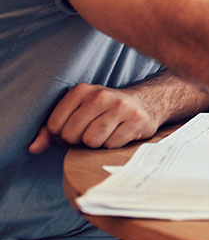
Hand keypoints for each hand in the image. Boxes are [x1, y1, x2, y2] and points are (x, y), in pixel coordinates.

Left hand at [29, 83, 160, 153]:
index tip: (77, 129)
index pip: (54, 126)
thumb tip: (33, 148)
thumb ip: (51, 131)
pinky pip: (111, 145)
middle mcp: (101, 95)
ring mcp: (121, 107)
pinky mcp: (136, 120)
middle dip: (79, 141)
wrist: (145, 104)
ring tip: (106, 133)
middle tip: (92, 132)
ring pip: (92, 141)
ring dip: (97, 144)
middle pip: (71, 135)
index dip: (62, 135)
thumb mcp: (76, 114)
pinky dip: (113, 145)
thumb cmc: (103, 113)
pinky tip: (120, 134)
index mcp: (81, 91)